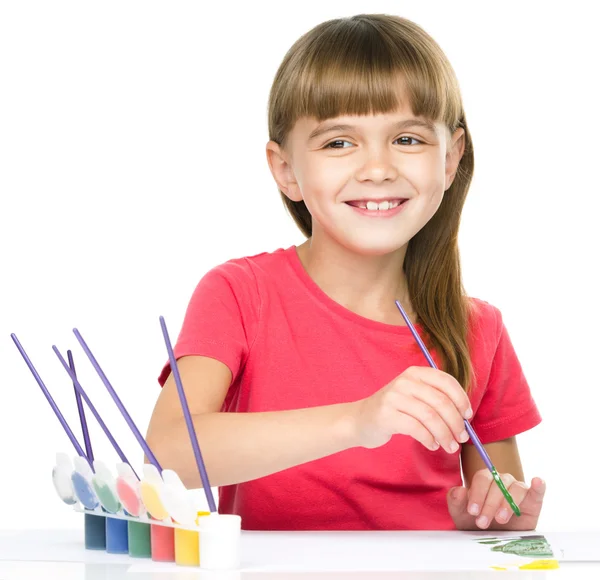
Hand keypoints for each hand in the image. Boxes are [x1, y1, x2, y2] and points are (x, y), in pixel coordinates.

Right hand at [350, 365, 471, 451]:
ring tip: (450, 446)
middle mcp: (404, 381)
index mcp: (415, 373)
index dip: (461, 399)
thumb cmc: (394, 411)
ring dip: (445, 435)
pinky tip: (432, 445)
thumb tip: (465, 417)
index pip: (446, 381)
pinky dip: (429, 439)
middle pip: (440, 402)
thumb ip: (436, 400)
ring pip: (430, 417)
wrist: (360, 420)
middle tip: (462, 437)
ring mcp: (393, 397)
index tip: (468, 416)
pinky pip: (416, 429)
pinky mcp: (386, 415)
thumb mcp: (414, 396)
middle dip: (456, 422)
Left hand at [447, 470, 545, 529]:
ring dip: (507, 503)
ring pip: (516, 488)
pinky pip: (537, 492)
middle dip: (489, 504)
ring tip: (500, 519)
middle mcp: (502, 481)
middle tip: (482, 523)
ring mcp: (518, 490)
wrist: (491, 539)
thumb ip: (456, 500)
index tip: (473, 511)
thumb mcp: (461, 514)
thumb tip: (459, 490)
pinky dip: (538, 486)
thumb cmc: (475, 522)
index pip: (482, 478)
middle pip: (498, 483)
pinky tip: (537, 481)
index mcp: (485, 479)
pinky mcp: (533, 503)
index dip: (477, 493)